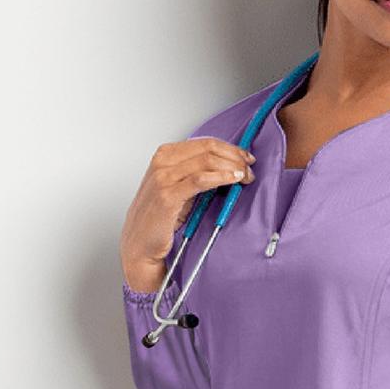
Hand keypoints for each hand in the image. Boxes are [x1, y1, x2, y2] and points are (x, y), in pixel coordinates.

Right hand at [120, 137, 256, 292]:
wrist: (140, 246)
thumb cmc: (159, 221)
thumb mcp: (179, 191)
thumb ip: (196, 176)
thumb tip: (226, 169)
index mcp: (165, 156)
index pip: (203, 142)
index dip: (229, 148)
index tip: (245, 157)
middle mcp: (162, 163)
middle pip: (207, 148)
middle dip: (234, 156)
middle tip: (250, 167)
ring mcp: (163, 178)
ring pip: (206, 161)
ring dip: (231, 166)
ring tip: (246, 176)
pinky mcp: (168, 196)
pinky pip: (200, 180)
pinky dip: (221, 177)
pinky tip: (233, 179)